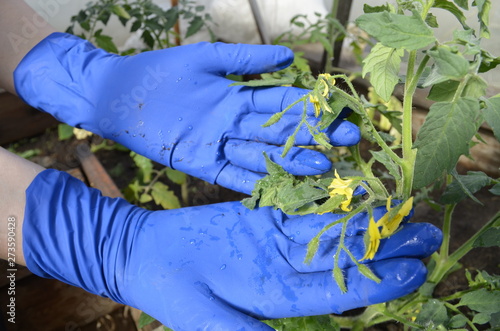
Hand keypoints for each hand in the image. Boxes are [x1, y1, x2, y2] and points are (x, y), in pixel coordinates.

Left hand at [14, 33, 359, 193]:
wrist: (118, 94)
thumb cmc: (159, 72)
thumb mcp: (206, 58)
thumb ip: (245, 59)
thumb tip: (288, 54)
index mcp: (237, 96)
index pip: (283, 103)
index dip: (312, 108)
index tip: (340, 113)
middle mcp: (234, 124)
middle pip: (280, 132)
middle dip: (313, 138)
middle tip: (346, 144)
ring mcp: (220, 146)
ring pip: (263, 155)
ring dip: (291, 162)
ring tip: (322, 168)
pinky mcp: (202, 164)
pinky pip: (234, 176)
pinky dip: (256, 182)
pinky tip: (281, 188)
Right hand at [23, 169, 441, 329]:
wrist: (145, 255)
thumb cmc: (171, 293)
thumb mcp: (209, 325)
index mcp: (277, 298)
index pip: (338, 291)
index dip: (378, 281)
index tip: (416, 268)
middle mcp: (284, 268)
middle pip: (343, 256)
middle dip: (385, 246)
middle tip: (428, 231)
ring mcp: (275, 239)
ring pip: (328, 226)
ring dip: (366, 216)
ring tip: (403, 203)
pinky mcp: (262, 214)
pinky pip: (299, 201)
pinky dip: (328, 192)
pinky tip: (356, 181)